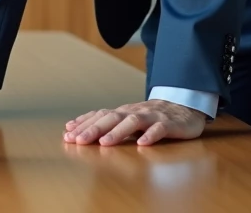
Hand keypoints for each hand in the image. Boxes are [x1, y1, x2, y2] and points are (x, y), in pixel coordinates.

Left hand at [63, 99, 205, 145]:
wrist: (183, 107)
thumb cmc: (150, 117)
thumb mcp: (126, 120)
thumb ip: (105, 124)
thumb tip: (74, 129)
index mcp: (122, 112)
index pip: (99, 116)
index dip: (83, 124)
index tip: (67, 135)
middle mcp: (134, 112)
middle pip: (111, 118)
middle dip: (93, 129)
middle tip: (78, 140)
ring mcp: (151, 117)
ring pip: (133, 122)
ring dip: (117, 132)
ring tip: (105, 143)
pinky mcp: (169, 124)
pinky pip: (160, 129)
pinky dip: (151, 135)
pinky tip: (143, 143)